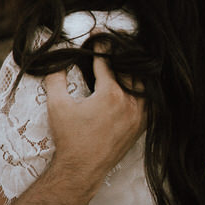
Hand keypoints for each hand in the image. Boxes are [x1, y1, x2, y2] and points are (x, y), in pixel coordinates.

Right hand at [45, 55, 143, 178]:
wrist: (81, 170)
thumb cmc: (68, 138)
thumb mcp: (57, 105)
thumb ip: (55, 77)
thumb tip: (56, 58)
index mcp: (110, 94)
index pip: (107, 60)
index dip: (100, 45)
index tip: (96, 34)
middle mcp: (130, 102)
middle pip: (128, 68)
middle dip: (118, 55)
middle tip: (110, 45)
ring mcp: (139, 115)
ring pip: (142, 83)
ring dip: (132, 71)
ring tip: (121, 62)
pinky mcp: (141, 126)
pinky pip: (148, 101)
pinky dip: (141, 90)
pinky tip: (132, 84)